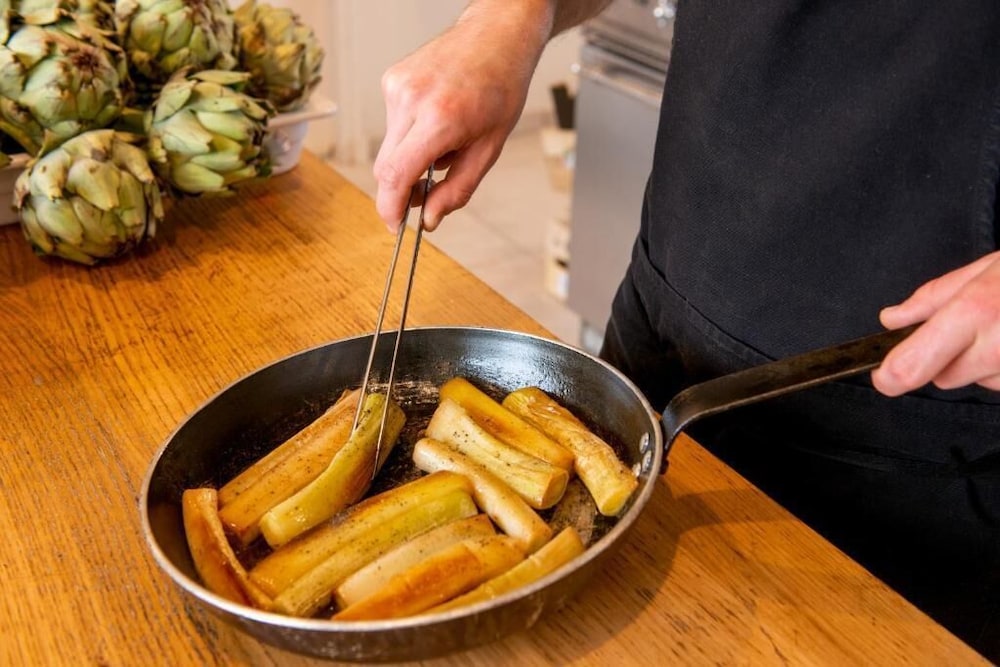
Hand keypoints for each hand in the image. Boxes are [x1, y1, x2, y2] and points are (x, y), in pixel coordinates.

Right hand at [373, 4, 549, 230]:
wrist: (495, 37)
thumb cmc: (500, 89)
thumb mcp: (489, 149)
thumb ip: (457, 189)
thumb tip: (429, 220)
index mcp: (440, 119)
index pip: (396, 175)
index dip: (390, 207)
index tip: (394, 225)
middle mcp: (412, 100)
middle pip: (386, 167)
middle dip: (402, 188)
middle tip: (425, 193)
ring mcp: (397, 87)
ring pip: (389, 147)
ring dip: (410, 157)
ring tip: (444, 139)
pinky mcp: (390, 80)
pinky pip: (392, 124)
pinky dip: (410, 133)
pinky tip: (435, 117)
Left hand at [872, 250, 999, 394]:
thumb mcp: (985, 269)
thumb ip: (932, 297)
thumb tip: (892, 319)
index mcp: (974, 312)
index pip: (912, 366)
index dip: (890, 376)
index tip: (882, 374)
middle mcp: (996, 348)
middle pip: (942, 378)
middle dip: (945, 357)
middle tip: (970, 326)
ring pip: (976, 382)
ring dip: (980, 362)